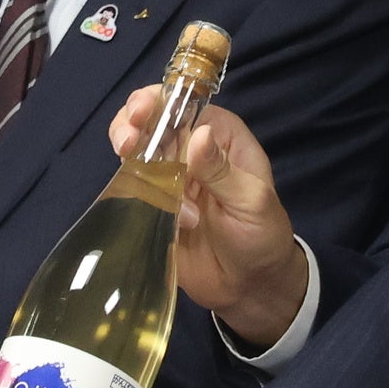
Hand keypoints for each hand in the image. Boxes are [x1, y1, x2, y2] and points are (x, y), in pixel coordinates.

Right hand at [108, 93, 305, 344]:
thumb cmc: (262, 237)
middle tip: (126, 145)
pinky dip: (130, 194)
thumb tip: (197, 134)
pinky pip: (131, 189)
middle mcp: (190, 148)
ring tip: (140, 181)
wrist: (248, 286)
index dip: (156, 101)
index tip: (141, 115)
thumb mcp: (251, 201)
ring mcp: (167, 176)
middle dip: (131, 127)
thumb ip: (222, 171)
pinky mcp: (152, 204)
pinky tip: (146, 209)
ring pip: (134, 152)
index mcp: (219, 135)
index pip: (182, 103)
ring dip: (131, 163)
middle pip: (148, 121)